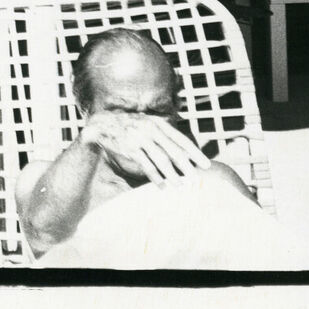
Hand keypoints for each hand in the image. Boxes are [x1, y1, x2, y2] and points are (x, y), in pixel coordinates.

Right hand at [82, 111, 209, 183]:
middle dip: (187, 166)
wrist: (103, 124)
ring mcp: (140, 138)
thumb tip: (185, 151)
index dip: (195, 153)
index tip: (206, 165)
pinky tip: (161, 185)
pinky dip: (155, 176)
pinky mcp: (130, 148)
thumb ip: (164, 134)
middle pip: (174, 151)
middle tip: (197, 179)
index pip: (181, 139)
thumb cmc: (129, 126)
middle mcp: (151, 129)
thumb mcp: (148, 124)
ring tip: (180, 185)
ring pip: (161, 159)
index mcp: (158, 123)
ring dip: (172, 174)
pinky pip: (146, 164)